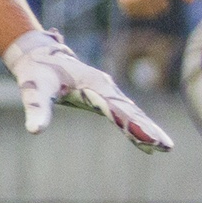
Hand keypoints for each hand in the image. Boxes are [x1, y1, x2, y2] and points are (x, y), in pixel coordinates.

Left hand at [1, 29, 172, 152]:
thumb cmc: (36, 72)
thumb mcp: (34, 90)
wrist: (37, 54)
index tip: (152, 139)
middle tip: (167, 148)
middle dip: (147, 129)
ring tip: (163, 148)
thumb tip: (35, 130)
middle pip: (131, 111)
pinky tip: (145, 143)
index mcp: (94, 85)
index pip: (119, 109)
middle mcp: (105, 88)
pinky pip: (123, 113)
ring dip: (145, 129)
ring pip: (130, 112)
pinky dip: (135, 126)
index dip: (135, 125)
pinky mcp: (101, 97)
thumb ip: (36, 108)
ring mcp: (105, 92)